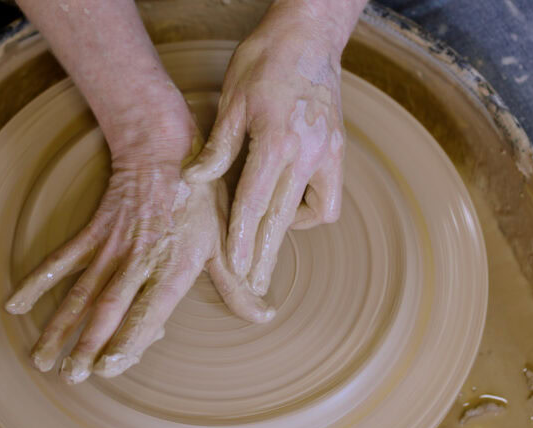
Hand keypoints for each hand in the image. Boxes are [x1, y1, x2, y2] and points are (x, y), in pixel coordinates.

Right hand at [6, 141, 273, 383]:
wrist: (164, 149)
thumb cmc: (199, 198)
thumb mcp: (224, 241)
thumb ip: (236, 285)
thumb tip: (263, 317)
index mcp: (175, 266)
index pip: (149, 309)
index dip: (128, 338)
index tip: (107, 365)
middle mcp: (140, 260)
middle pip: (108, 306)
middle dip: (87, 343)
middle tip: (70, 375)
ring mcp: (112, 246)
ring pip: (81, 291)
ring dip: (60, 326)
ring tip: (41, 358)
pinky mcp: (93, 233)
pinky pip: (61, 260)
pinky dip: (38, 281)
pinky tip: (15, 304)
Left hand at [184, 1, 356, 295]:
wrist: (309, 36)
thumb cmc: (265, 62)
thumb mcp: (233, 100)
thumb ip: (218, 147)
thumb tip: (194, 181)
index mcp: (276, 141)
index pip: (254, 205)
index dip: (242, 241)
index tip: (234, 271)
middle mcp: (308, 152)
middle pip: (284, 220)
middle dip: (267, 257)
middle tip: (255, 287)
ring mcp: (329, 152)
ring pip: (315, 212)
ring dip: (290, 234)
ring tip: (266, 247)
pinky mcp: (338, 150)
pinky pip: (330, 196)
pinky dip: (311, 209)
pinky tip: (289, 206)